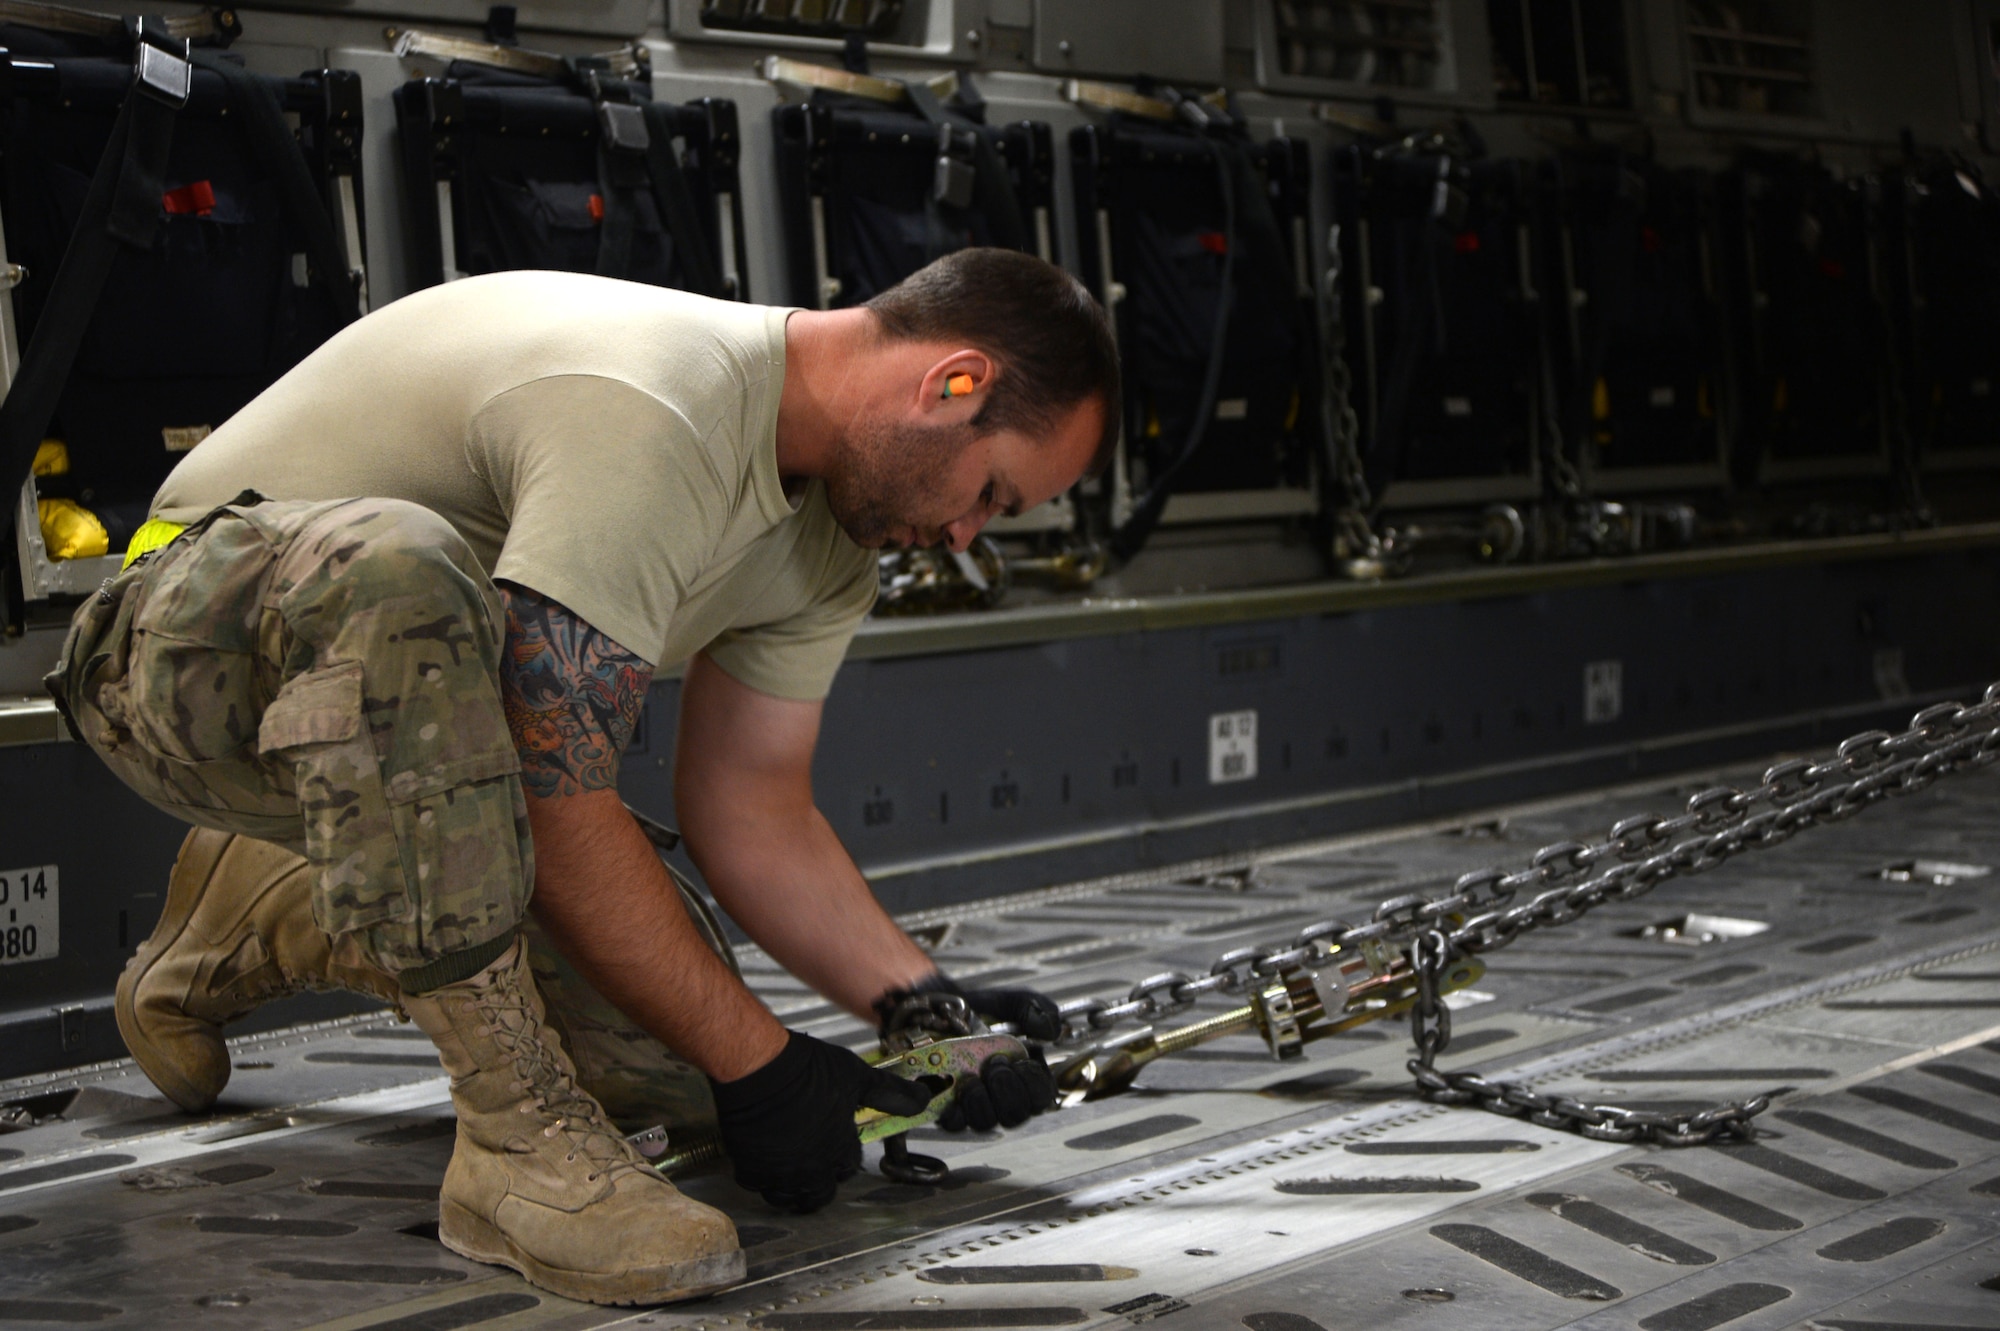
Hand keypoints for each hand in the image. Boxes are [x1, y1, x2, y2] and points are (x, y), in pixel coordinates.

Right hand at [709, 1030, 931, 1211]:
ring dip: (793, 1188)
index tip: (838, 1145)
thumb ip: (891, 1094)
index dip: (844, 1156)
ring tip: (791, 1170)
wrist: (759, 1066)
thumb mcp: (858, 1077)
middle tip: (816, 1165)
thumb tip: (922, 1099)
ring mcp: (779, 1172)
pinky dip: (763, 1179)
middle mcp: (811, 1168)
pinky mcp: (750, 1168)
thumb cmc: (806, 1069)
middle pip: (820, 1192)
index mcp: (839, 1149)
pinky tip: (765, 1162)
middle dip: (821, 1181)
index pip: (848, 1168)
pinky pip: (758, 1186)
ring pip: (789, 1197)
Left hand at [875, 971, 1062, 1132]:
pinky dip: (954, 1112)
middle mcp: (1002, 1095)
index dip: (1034, 1085)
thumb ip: (1036, 1009)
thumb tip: (1051, 1030)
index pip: (1041, 1096)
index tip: (1020, 1062)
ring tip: (971, 1080)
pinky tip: (952, 1093)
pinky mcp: (948, 1107)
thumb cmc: (980, 1011)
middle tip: (994, 1066)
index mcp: (1025, 1074)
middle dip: (1007, 1092)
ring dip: (981, 1102)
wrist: (939, 1008)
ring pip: (986, 1122)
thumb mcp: (1011, 1002)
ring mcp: (976, 1104)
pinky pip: (954, 1123)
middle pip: (1015, 1115)